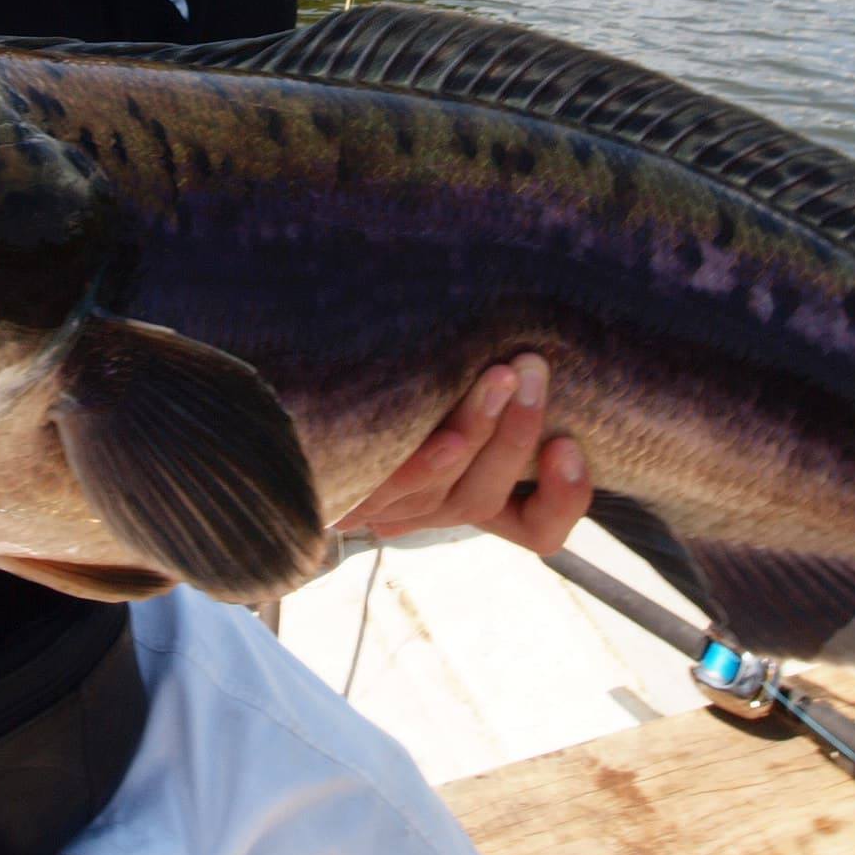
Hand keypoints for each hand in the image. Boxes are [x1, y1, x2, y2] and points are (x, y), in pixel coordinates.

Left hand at [334, 353, 592, 555]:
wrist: (285, 400)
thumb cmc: (384, 374)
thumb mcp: (446, 380)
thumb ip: (491, 372)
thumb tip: (536, 328)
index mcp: (465, 490)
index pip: (535, 527)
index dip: (562, 499)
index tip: (569, 446)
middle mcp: (426, 509)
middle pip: (485, 500)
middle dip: (518, 436)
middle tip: (535, 368)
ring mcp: (381, 506)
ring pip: (445, 492)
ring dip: (479, 433)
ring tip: (502, 376)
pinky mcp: (338, 492)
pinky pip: (387, 488)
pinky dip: (422, 462)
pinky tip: (444, 433)